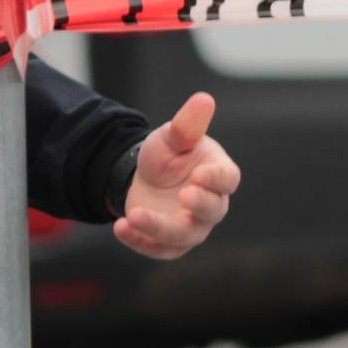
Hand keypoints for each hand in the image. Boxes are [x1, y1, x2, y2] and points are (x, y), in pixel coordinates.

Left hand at [115, 93, 241, 260]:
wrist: (143, 176)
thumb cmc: (168, 154)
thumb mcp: (172, 136)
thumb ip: (187, 123)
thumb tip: (203, 99)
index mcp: (218, 174)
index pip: (227, 179)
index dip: (217, 178)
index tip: (200, 174)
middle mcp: (211, 205)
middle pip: (212, 211)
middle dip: (199, 204)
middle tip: (183, 194)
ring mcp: (191, 227)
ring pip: (183, 235)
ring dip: (159, 228)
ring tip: (134, 215)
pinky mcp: (169, 243)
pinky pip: (158, 249)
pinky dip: (139, 241)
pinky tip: (120, 228)